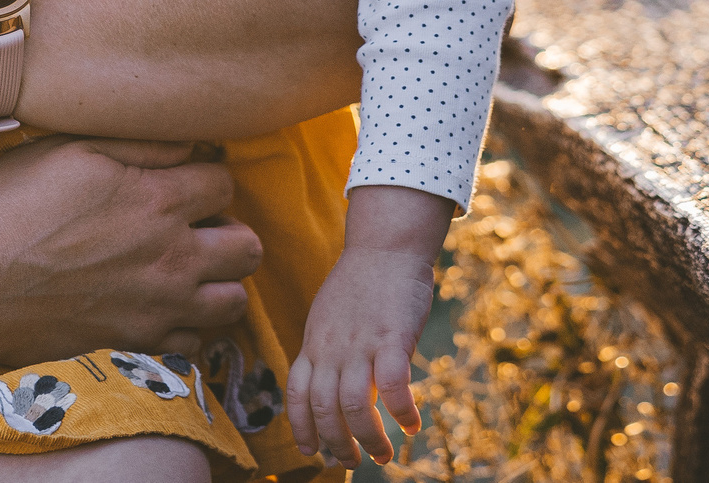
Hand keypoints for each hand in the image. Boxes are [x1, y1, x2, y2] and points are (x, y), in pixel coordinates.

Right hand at [0, 137, 261, 361]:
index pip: (224, 183)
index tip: (181, 180)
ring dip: (218, 283)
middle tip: (194, 228)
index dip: (205, 177)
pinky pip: (195, 344)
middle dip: (230, 232)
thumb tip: (191, 141)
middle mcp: (172, 256)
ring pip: (234, 301)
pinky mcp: (138, 346)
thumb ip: (138, 143)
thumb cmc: (9, 207)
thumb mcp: (67, 149)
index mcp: (159, 199)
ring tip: (185, 271)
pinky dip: (187, 327)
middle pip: (247, 247)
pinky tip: (158, 308)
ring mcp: (159, 307)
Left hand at [287, 185, 452, 466]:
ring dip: (369, 438)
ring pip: (354, 406)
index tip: (311, 450)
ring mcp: (360, 344)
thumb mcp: (328, 317)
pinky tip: (411, 425)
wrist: (385, 247)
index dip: (301, 427)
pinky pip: (393, 386)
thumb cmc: (360, 284)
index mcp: (314, 343)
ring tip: (384, 455)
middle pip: (323, 409)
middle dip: (337, 444)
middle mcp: (331, 348)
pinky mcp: (392, 338)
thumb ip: (327, 349)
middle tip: (352, 462)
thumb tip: (333, 384)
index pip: (296, 394)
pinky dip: (401, 412)